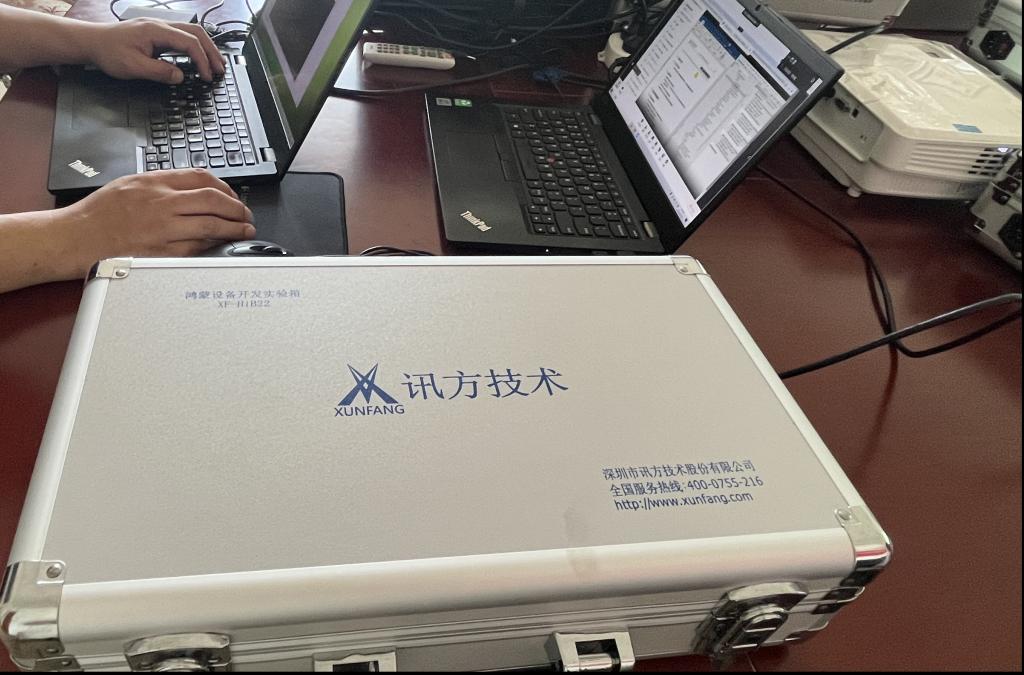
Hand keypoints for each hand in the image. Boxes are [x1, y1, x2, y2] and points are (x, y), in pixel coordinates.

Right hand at [53, 169, 254, 277]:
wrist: (74, 238)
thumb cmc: (97, 214)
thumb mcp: (128, 185)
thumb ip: (160, 184)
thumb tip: (191, 187)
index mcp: (153, 183)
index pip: (201, 178)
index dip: (225, 187)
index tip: (233, 196)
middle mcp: (161, 204)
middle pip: (213, 200)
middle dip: (237, 208)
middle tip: (246, 215)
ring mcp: (163, 229)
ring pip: (211, 225)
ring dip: (234, 229)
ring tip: (244, 231)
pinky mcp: (162, 253)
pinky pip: (197, 249)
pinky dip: (213, 247)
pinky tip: (222, 248)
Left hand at [85, 18, 224, 83]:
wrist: (92, 42)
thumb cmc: (108, 52)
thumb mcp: (133, 67)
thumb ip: (159, 72)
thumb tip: (180, 76)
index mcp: (156, 31)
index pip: (189, 43)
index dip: (202, 60)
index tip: (207, 76)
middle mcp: (160, 25)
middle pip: (196, 33)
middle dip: (212, 52)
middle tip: (221, 69)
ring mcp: (159, 27)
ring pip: (192, 33)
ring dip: (206, 48)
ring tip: (215, 64)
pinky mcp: (157, 33)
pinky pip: (183, 36)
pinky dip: (196, 47)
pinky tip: (198, 57)